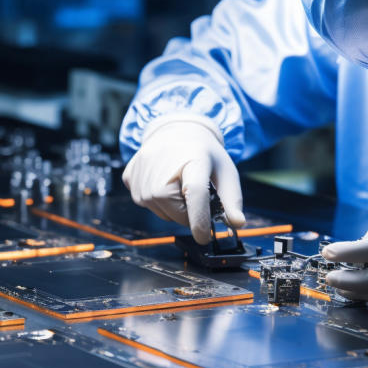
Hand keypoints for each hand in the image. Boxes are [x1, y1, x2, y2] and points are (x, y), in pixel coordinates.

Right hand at [122, 115, 244, 244]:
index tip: (204, 237)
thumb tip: (237, 223)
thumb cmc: (202, 154)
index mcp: (193, 159)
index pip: (195, 194)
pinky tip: (162, 182)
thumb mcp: (225, 172)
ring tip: (178, 186)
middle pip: (177, 211)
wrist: (176, 131)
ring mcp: (142, 172)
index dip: (199, 220)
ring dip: (173, 209)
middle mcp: (162, 165)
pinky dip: (157, 202)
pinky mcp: (129, 177)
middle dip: (190, 215)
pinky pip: (146, 205)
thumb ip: (232, 200)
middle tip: (195, 196)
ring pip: (161, 213)